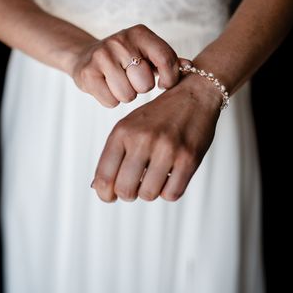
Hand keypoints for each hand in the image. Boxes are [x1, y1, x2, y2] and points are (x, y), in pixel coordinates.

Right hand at [70, 23, 192, 107]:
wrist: (87, 56)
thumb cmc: (126, 59)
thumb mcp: (148, 54)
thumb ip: (170, 61)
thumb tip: (191, 67)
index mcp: (140, 33)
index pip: (166, 60)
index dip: (170, 78)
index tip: (164, 83)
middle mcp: (120, 40)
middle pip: (145, 83)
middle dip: (141, 87)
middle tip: (133, 79)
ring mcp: (102, 55)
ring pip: (128, 95)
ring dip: (126, 95)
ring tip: (119, 83)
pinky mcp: (87, 72)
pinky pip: (110, 101)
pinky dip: (111, 100)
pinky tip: (106, 87)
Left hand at [90, 71, 222, 201]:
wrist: (194, 96)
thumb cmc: (158, 115)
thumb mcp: (129, 126)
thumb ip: (113, 155)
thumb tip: (98, 188)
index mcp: (123, 131)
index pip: (104, 177)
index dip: (105, 194)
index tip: (110, 196)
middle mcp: (142, 139)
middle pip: (125, 190)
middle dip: (128, 194)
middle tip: (135, 186)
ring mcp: (167, 149)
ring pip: (148, 195)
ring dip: (150, 192)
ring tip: (154, 178)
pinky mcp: (188, 158)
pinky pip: (172, 194)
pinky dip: (169, 192)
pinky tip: (170, 177)